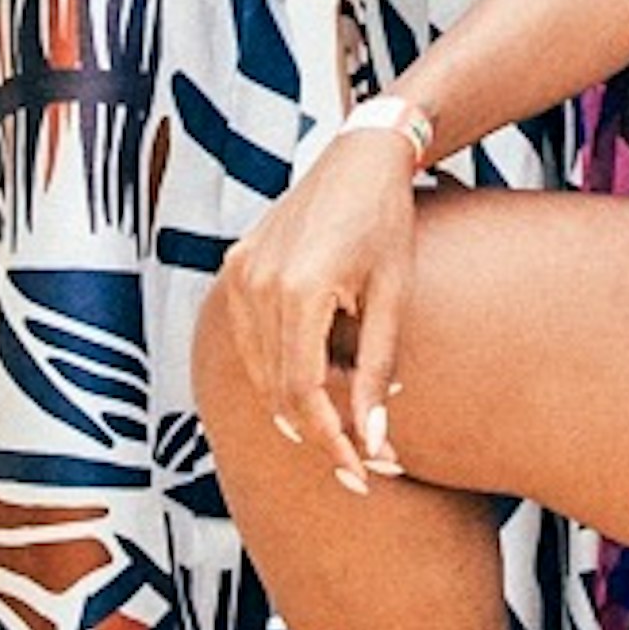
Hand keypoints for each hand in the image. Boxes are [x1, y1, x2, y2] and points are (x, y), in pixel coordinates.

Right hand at [233, 129, 419, 486]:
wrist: (360, 155)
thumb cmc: (387, 222)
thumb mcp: (392, 297)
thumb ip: (377, 371)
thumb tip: (372, 442)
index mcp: (298, 289)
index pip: (303, 393)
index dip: (330, 442)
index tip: (361, 473)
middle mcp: (257, 283)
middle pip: (277, 390)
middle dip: (319, 434)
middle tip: (361, 464)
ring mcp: (239, 274)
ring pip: (258, 372)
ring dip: (296, 407)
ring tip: (342, 427)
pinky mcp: (236, 268)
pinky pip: (249, 343)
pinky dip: (277, 372)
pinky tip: (314, 382)